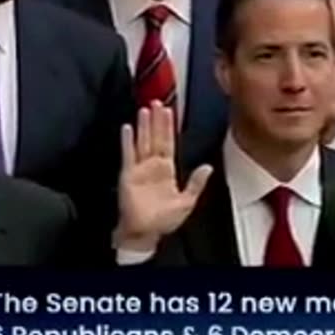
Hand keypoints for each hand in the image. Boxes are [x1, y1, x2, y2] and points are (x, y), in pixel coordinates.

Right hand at [113, 102, 211, 251]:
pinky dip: (127, 142)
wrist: (145, 233)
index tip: (168, 111)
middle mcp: (153, 166)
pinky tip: (127, 128)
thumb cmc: (164, 220)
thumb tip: (207, 167)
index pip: (168, 143)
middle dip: (156, 120)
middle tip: (157, 101)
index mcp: (167, 170)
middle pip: (155, 138)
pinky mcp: (128, 175)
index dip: (168, 127)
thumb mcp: (187, 201)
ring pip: (142, 142)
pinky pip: (128, 155)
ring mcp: (139, 169)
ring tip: (144, 110)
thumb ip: (196, 183)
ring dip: (143, 126)